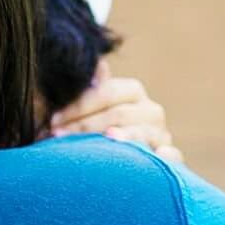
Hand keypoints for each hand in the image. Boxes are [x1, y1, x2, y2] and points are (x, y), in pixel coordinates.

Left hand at [49, 60, 183, 162]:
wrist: (119, 161)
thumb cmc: (96, 131)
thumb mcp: (90, 109)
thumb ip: (91, 89)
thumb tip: (98, 63)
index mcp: (132, 92)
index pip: (107, 93)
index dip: (78, 106)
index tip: (52, 120)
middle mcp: (150, 111)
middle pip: (119, 114)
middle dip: (86, 126)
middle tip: (58, 137)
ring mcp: (161, 135)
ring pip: (141, 134)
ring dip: (121, 139)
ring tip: (106, 140)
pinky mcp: (170, 159)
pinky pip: (172, 157)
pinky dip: (166, 156)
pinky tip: (157, 155)